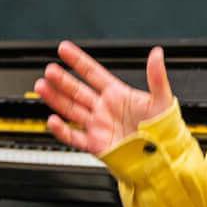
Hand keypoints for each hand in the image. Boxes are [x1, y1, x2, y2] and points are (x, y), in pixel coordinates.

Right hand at [35, 41, 174, 155]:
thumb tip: (157, 53)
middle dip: (62, 80)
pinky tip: (52, 120)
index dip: (78, 60)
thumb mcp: (162, 99)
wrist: (162, 158)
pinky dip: (62, 130)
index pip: (92, 73)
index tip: (64, 49)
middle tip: (49, 69)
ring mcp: (98, 126)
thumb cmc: (164, 129)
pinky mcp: (96, 144)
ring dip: (55, 99)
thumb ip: (156, 76)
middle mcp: (104, 109)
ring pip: (71, 110)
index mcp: (117, 95)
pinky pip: (74, 137)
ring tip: (41, 87)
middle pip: (77, 90)